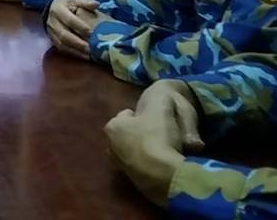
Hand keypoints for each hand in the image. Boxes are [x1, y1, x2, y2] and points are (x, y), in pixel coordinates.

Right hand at [45, 0, 102, 58]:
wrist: (54, 6)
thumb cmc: (69, 2)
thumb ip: (86, 1)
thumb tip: (96, 4)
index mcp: (58, 9)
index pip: (69, 20)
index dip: (80, 27)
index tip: (92, 32)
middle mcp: (52, 21)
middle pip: (64, 35)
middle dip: (78, 43)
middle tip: (91, 48)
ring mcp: (51, 32)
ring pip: (62, 44)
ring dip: (76, 50)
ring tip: (90, 54)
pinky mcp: (53, 39)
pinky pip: (62, 49)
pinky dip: (74, 53)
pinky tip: (84, 56)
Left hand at [105, 80, 203, 207]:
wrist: (165, 175)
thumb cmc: (158, 136)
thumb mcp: (160, 107)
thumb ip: (159, 97)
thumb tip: (162, 92)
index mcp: (113, 127)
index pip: (125, 115)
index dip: (140, 114)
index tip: (152, 116)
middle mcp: (111, 148)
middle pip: (126, 135)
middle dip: (137, 133)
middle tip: (156, 132)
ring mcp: (121, 168)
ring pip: (132, 152)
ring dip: (142, 149)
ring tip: (161, 148)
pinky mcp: (134, 183)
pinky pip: (142, 168)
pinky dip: (149, 164)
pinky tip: (162, 163)